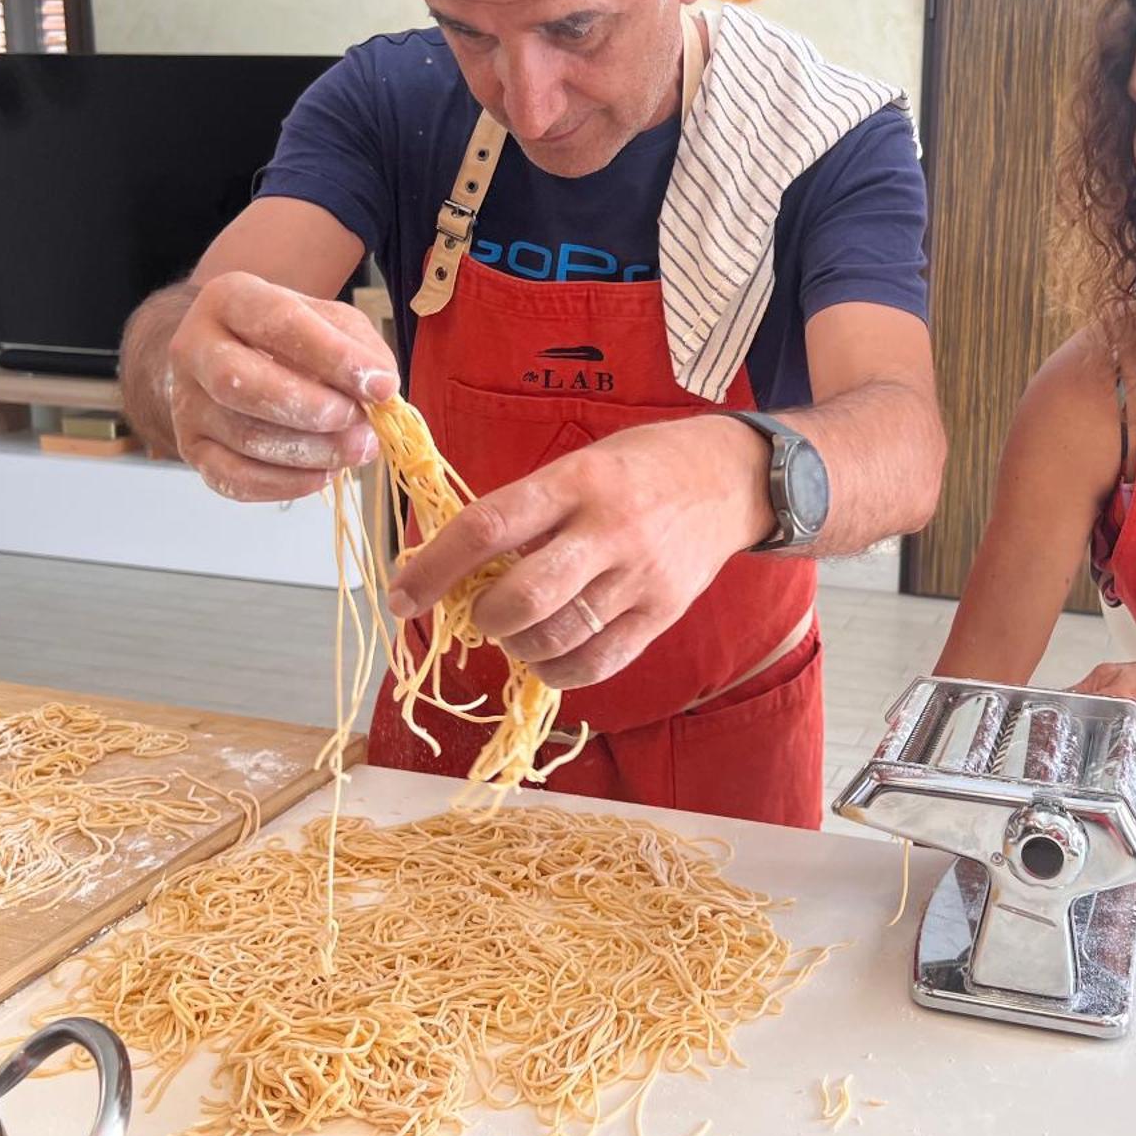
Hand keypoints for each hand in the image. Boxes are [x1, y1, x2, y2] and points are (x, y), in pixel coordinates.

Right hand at [165, 272, 397, 500]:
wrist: (240, 357)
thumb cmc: (293, 338)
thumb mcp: (332, 322)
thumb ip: (360, 348)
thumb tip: (380, 389)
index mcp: (230, 299)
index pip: (278, 323)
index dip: (334, 358)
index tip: (382, 386)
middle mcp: (194, 347)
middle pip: (240, 383)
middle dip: (312, 410)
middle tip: (361, 423)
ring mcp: (186, 401)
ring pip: (244, 437)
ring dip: (312, 452)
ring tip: (356, 449)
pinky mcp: (191, 448)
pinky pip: (233, 478)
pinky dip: (286, 484)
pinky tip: (323, 473)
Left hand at [387, 416, 773, 689]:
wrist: (732, 478)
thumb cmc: (640, 467)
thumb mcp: (579, 464)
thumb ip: (528, 511)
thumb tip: (456, 563)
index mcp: (576, 481)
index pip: (488, 527)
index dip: (433, 567)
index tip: (402, 594)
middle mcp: (607, 530)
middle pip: (523, 597)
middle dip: (480, 616)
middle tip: (474, 612)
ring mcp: (639, 578)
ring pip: (556, 638)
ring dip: (515, 645)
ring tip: (514, 630)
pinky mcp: (662, 614)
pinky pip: (597, 663)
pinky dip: (556, 670)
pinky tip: (545, 656)